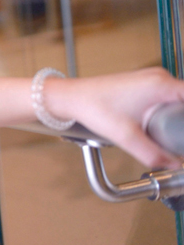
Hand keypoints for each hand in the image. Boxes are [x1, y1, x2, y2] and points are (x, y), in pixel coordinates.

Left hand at [46, 67, 183, 168]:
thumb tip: (174, 166)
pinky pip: (169, 97)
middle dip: (182, 122)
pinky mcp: (146, 85)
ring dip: (179, 117)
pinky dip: (171, 112)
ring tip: (172, 138)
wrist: (71, 97)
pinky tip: (167, 127)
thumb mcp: (126, 136)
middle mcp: (161, 78)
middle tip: (176, 142)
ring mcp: (153, 79)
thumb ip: (153, 154)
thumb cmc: (94, 109)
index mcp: (162, 85)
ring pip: (180, 99)